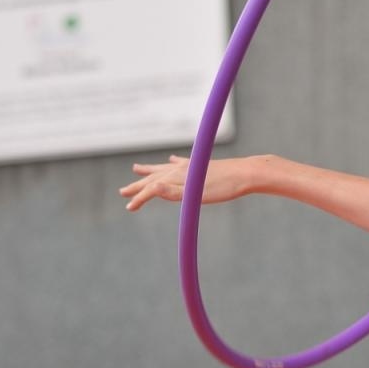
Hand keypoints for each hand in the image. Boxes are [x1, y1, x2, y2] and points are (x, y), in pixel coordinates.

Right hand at [120, 155, 257, 210]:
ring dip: (149, 170)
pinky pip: (180, 162)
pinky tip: (171, 159)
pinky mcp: (200, 165)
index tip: (128, 208)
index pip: (152, 189)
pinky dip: (171, 162)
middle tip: (122, 191)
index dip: (139, 199)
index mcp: (176, 177)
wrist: (246, 173)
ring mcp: (190, 166)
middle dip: (137, 185)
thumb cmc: (223, 187)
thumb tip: (150, 189)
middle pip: (153, 177)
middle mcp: (180, 169)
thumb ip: (172, 193)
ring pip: (163, 167)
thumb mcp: (196, 195)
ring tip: (136, 168)